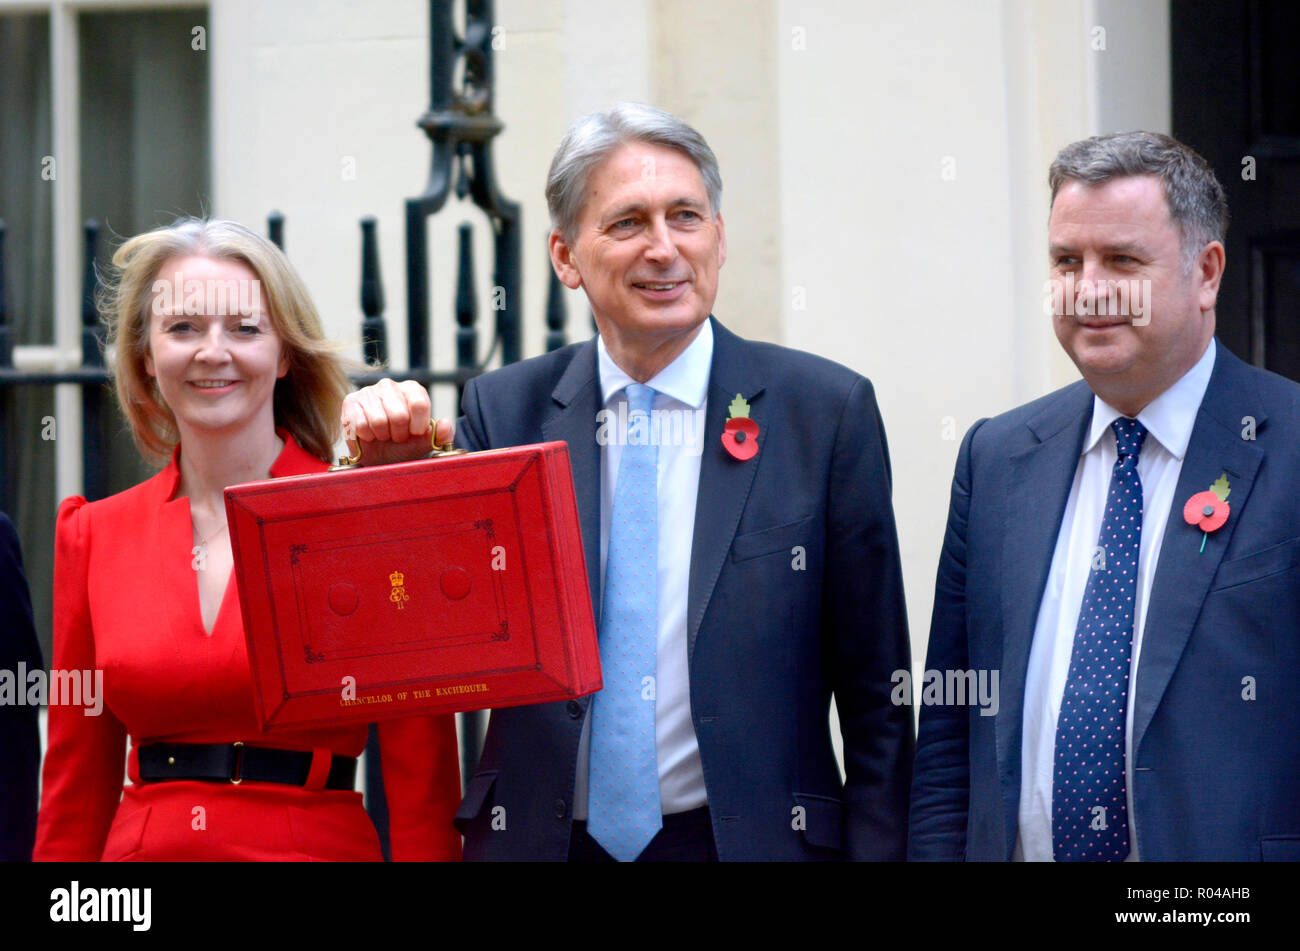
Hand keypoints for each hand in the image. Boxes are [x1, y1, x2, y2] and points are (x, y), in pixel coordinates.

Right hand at [340, 378, 454, 466]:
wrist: (377, 454)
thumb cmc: (404, 445)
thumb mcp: (426, 442)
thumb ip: (442, 435)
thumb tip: (446, 424)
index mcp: (412, 390)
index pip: (419, 404)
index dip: (418, 426)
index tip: (414, 433)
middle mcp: (390, 385)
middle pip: (399, 415)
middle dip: (399, 434)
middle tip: (397, 437)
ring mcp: (368, 391)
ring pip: (379, 421)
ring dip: (382, 436)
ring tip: (383, 435)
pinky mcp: (350, 402)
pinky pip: (360, 425)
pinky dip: (366, 437)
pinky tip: (369, 435)